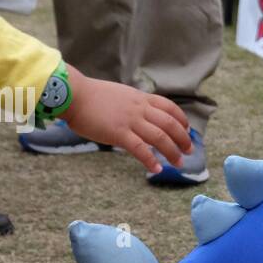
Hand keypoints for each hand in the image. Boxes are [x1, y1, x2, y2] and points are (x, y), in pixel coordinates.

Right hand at [62, 66, 191, 174]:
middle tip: (189, 150)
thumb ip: (132, 104)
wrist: (73, 94)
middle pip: (170, 124)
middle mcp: (139, 108)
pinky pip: (140, 149)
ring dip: (172, 152)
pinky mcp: (118, 133)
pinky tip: (157, 169)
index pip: (169, 107)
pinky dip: (151, 160)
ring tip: (179, 163)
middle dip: (183, 138)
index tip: (187, 130)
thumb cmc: (91, 96)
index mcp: (140, 98)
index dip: (181, 120)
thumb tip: (139, 114)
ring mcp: (130, 121)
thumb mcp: (119, 94)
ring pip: (160, 137)